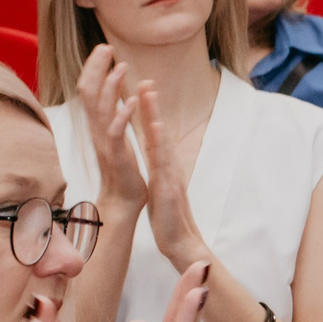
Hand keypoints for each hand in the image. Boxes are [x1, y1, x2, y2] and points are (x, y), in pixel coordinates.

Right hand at [77, 45, 147, 215]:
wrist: (124, 200)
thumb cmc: (124, 168)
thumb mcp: (116, 136)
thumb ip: (112, 115)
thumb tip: (113, 94)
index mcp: (99, 124)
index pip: (90, 89)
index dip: (94, 67)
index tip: (104, 48)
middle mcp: (97, 130)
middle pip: (89, 92)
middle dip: (96, 67)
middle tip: (106, 46)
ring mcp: (105, 142)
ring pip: (101, 108)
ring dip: (112, 85)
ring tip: (123, 66)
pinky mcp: (117, 156)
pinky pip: (116, 132)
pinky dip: (123, 114)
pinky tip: (133, 100)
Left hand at [131, 80, 210, 272]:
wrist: (180, 241)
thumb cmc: (169, 214)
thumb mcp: (161, 184)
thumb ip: (159, 166)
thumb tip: (156, 149)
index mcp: (164, 165)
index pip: (155, 134)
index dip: (148, 111)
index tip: (141, 87)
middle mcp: (170, 166)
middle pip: (160, 132)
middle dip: (153, 107)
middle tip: (145, 80)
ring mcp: (171, 177)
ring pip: (163, 145)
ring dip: (157, 120)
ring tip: (150, 98)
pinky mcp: (170, 191)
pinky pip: (164, 166)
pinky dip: (160, 148)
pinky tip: (156, 134)